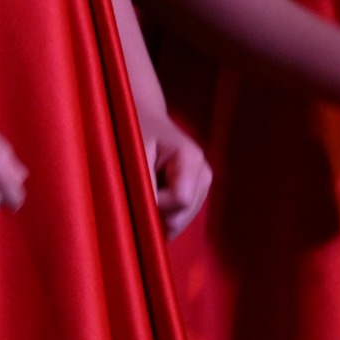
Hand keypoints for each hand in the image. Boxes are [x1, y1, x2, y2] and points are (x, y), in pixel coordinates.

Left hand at [146, 116, 212, 237]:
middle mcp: (204, 173)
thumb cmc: (137, 131)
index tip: (137, 190)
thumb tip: (151, 213)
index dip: (156, 203)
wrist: (146, 118)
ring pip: (181, 220)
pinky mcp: (197, 193)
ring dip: (159, 214)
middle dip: (157, 213)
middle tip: (138, 192)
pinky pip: (179, 217)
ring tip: (146, 189)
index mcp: (191, 158)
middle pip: (182, 215)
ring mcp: (203, 185)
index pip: (180, 200)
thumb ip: (144, 181)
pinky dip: (163, 213)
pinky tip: (154, 195)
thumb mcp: (135, 150)